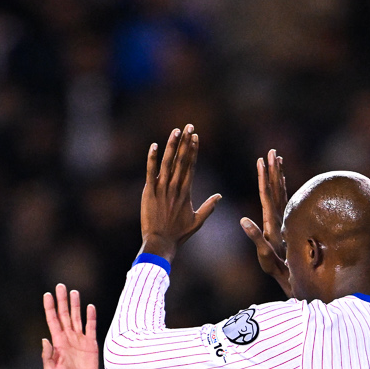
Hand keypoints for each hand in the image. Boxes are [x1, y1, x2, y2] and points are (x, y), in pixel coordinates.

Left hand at [40, 283, 99, 368]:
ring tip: (74, 292)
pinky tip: (90, 307)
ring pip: (77, 318)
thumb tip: (45, 339)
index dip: (50, 307)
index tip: (47, 294)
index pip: (52, 320)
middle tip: (60, 286)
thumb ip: (47, 356)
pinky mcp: (91, 344)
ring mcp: (80, 339)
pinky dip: (91, 317)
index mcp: (58, 342)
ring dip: (76, 305)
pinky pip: (91, 327)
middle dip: (62, 300)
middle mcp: (68, 337)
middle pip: (64, 315)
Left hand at [140, 124, 220, 259]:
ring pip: (168, 162)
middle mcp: (175, 187)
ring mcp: (162, 188)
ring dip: (172, 145)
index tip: (195, 136)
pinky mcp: (149, 191)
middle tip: (189, 126)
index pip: (191, 166)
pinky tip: (155, 145)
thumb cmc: (178, 234)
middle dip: (185, 142)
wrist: (161, 242)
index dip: (193, 150)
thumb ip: (209, 207)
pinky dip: (152, 158)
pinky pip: (151, 171)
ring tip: (176, 130)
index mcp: (186, 192)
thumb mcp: (197, 221)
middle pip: (182, 160)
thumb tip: (220, 196)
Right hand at [240, 149, 291, 294]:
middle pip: (276, 188)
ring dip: (279, 175)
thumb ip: (256, 238)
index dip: (263, 177)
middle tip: (272, 151)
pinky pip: (285, 199)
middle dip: (273, 169)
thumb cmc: (279, 270)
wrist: (299, 278)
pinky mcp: (288, 223)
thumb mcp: (265, 256)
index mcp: (273, 222)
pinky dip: (283, 187)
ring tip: (278, 159)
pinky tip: (282, 181)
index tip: (261, 159)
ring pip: (282, 191)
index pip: (267, 194)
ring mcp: (285, 220)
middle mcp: (281, 218)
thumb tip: (243, 220)